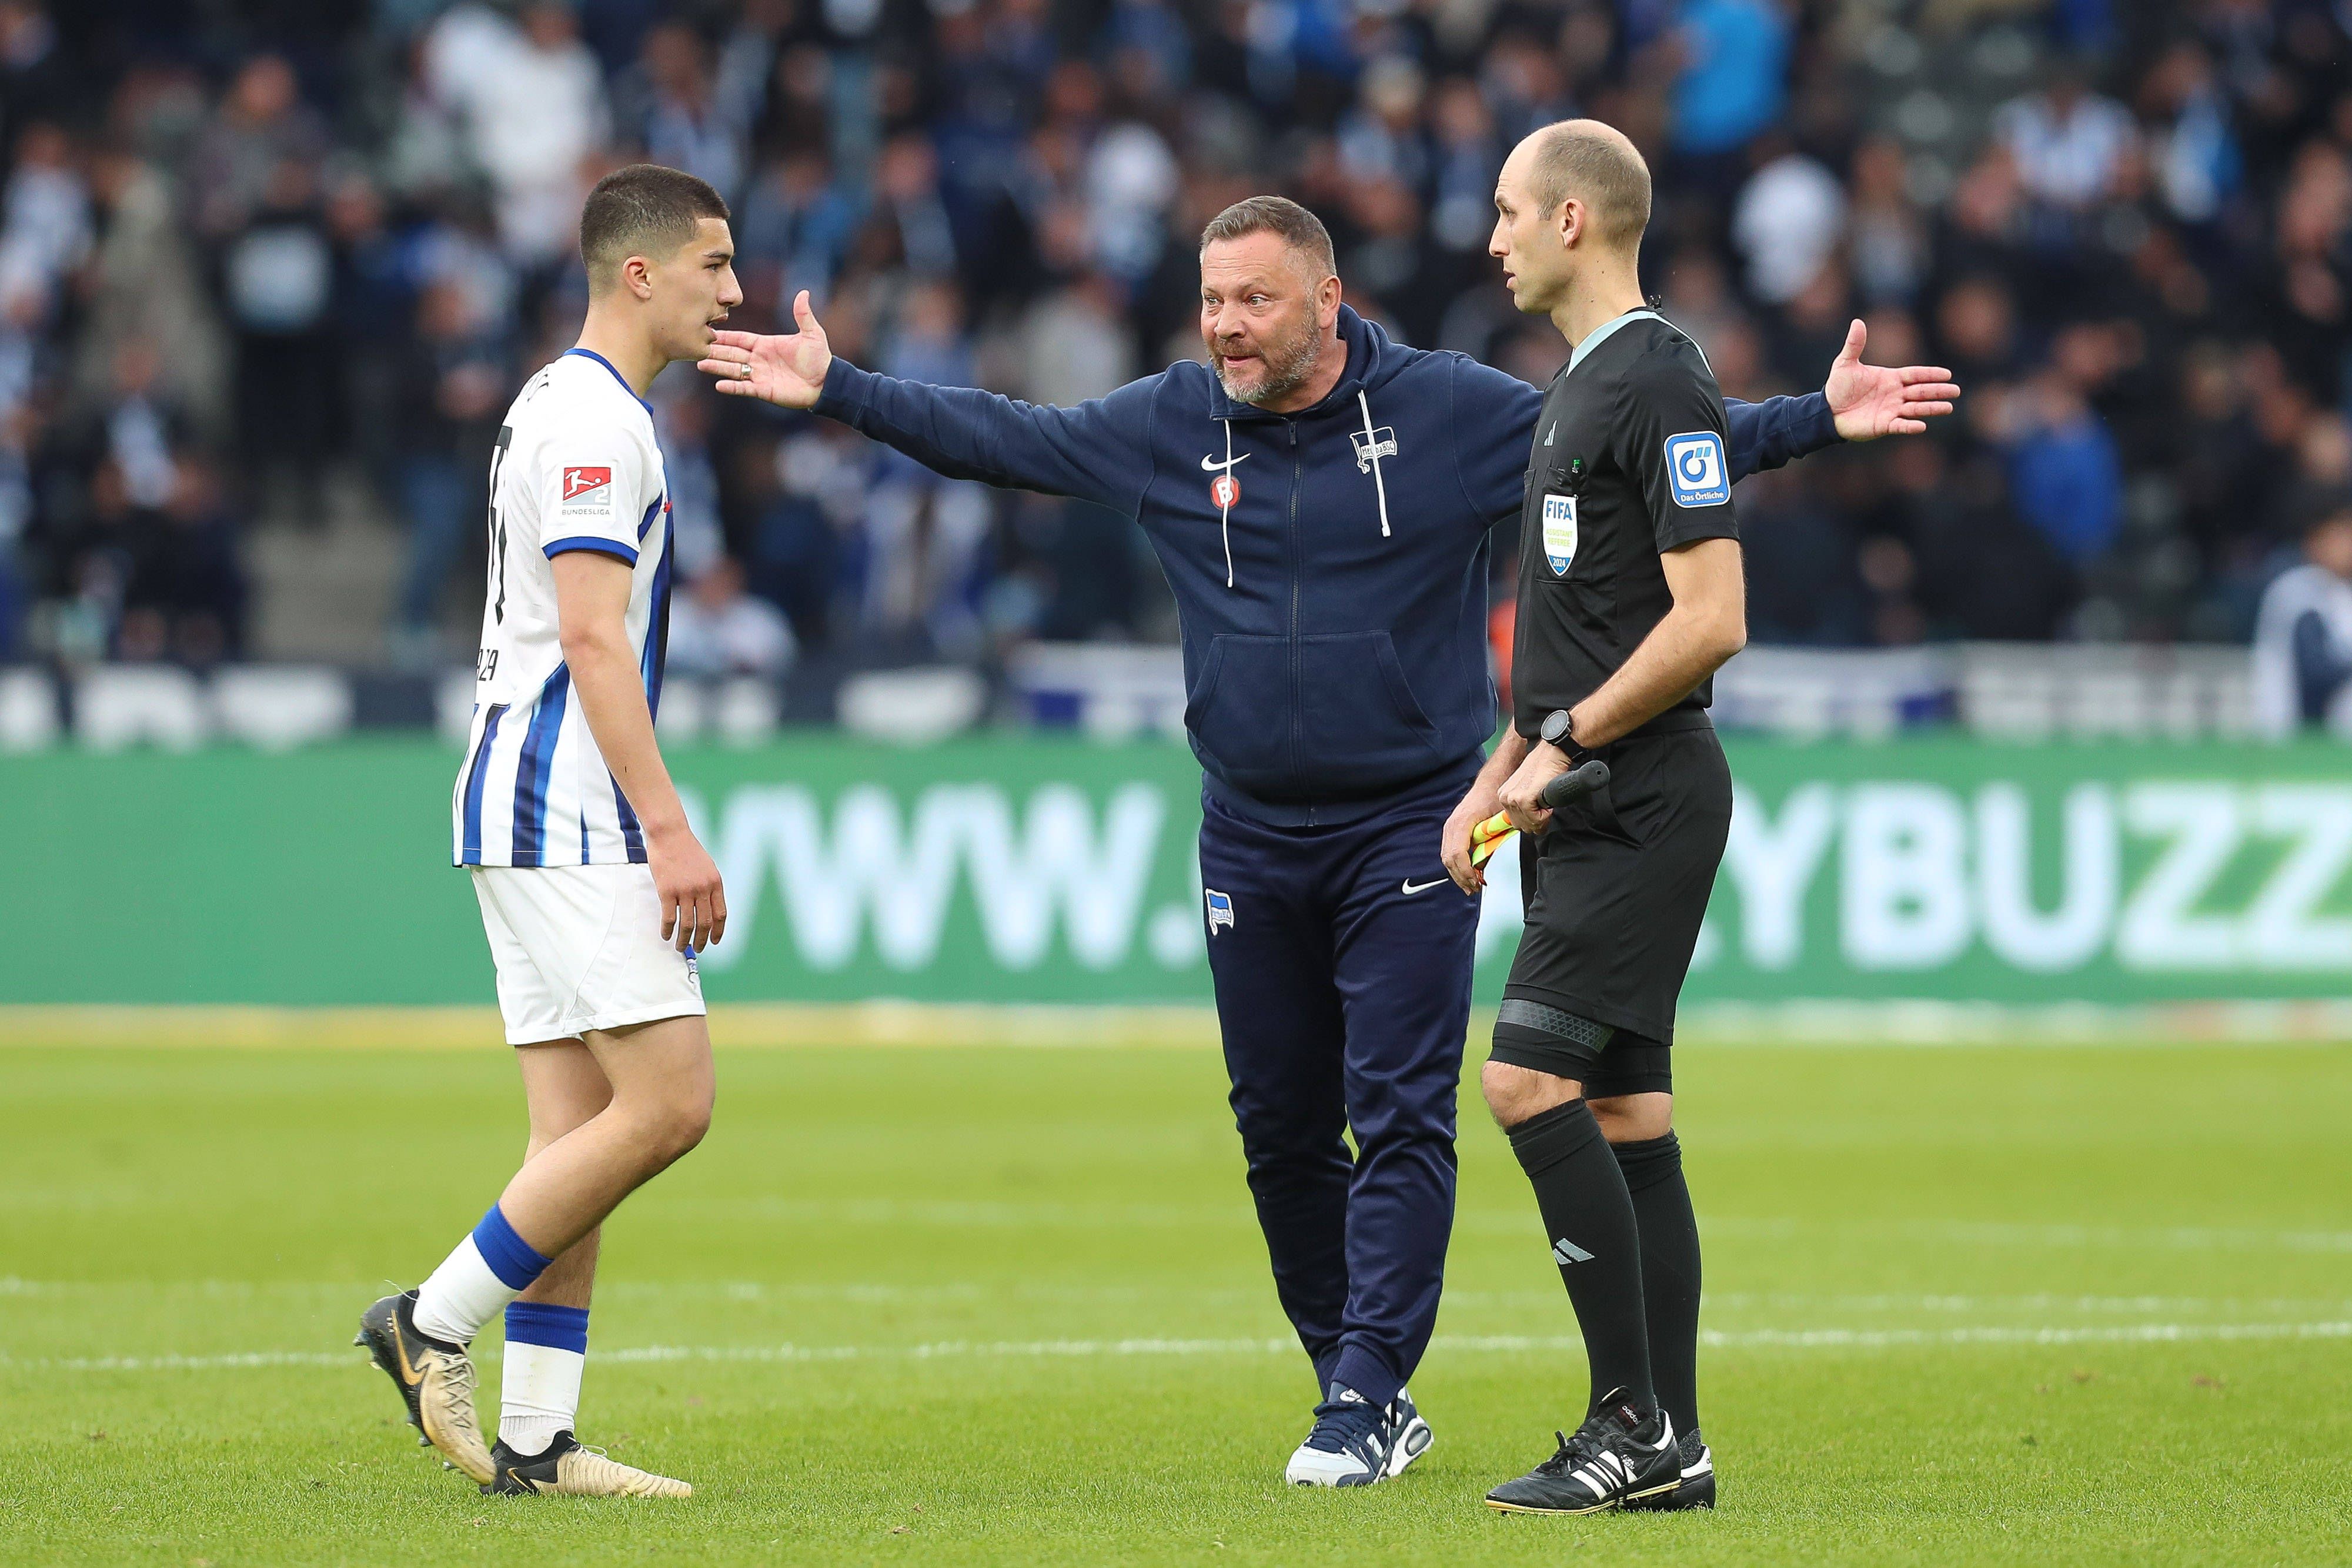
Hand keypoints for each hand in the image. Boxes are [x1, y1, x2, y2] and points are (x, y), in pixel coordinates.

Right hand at [647, 823, 727, 949]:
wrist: (670, 833)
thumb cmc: (687, 849)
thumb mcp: (707, 867)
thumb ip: (709, 886)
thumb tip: (708, 907)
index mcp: (715, 883)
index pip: (721, 914)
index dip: (718, 931)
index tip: (715, 941)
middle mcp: (703, 888)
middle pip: (705, 923)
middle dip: (702, 940)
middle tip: (697, 949)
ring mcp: (685, 890)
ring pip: (687, 924)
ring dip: (684, 939)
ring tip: (680, 947)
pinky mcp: (666, 890)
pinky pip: (669, 917)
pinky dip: (667, 930)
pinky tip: (665, 935)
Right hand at [698, 289, 832, 409]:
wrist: (826, 383)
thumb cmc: (819, 358)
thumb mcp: (811, 334)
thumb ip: (803, 315)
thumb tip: (803, 292)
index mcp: (765, 344)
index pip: (740, 338)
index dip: (726, 335)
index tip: (709, 330)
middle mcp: (759, 359)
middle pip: (732, 353)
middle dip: (714, 350)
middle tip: (695, 345)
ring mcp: (760, 375)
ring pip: (733, 370)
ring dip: (717, 367)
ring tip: (699, 364)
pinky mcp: (764, 390)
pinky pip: (744, 388)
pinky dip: (732, 387)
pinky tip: (719, 384)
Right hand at [1443, 778, 1503, 893]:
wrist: (1490, 784)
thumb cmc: (1494, 799)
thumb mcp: (1498, 823)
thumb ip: (1491, 844)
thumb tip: (1482, 865)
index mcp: (1462, 823)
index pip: (1458, 853)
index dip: (1466, 871)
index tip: (1476, 881)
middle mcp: (1452, 826)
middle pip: (1449, 859)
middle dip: (1461, 877)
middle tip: (1474, 888)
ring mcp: (1449, 828)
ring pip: (1447, 858)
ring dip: (1458, 874)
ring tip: (1471, 885)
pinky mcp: (1452, 831)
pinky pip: (1450, 852)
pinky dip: (1458, 865)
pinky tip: (1468, 873)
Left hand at [1498, 742, 1571, 836]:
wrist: (1550, 755)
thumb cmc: (1543, 769)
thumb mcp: (1527, 789)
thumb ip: (1524, 806)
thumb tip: (1530, 823)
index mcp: (1504, 796)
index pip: (1515, 822)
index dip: (1530, 822)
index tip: (1539, 817)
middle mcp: (1505, 797)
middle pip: (1521, 825)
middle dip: (1536, 822)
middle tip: (1546, 811)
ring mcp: (1513, 798)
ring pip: (1529, 823)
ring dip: (1542, 817)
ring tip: (1546, 803)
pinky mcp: (1523, 799)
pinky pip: (1536, 819)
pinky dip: (1546, 814)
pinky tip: (1547, 801)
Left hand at [1823, 318, 1959, 440]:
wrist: (1827, 411)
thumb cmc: (1838, 387)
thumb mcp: (1845, 363)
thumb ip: (1855, 344)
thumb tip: (1857, 321)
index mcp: (1890, 378)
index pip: (1915, 375)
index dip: (1930, 374)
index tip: (1947, 374)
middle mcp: (1894, 394)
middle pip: (1920, 391)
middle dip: (1938, 391)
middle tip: (1956, 391)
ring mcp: (1890, 411)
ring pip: (1915, 408)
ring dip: (1931, 408)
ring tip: (1949, 407)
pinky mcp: (1883, 425)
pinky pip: (1899, 426)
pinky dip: (1910, 426)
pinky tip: (1922, 426)